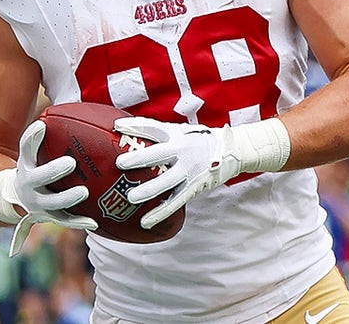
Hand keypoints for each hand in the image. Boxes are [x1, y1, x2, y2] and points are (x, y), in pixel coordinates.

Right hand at [0, 120, 97, 255]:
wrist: (18, 197)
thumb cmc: (36, 166)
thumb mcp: (36, 151)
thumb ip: (49, 132)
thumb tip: (76, 105)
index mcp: (26, 163)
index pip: (25, 148)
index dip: (32, 138)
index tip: (42, 125)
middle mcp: (28, 184)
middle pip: (37, 178)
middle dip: (52, 171)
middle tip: (70, 162)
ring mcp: (38, 203)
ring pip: (51, 203)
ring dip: (66, 198)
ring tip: (83, 192)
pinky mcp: (49, 217)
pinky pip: (65, 221)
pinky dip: (79, 223)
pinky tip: (94, 222)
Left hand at [114, 116, 290, 229]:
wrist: (231, 150)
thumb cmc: (199, 139)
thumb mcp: (180, 130)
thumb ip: (158, 132)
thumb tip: (127, 129)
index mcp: (176, 135)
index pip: (153, 128)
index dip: (135, 126)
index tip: (116, 126)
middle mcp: (182, 151)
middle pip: (158, 155)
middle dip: (139, 159)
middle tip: (120, 164)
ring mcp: (188, 170)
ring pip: (166, 182)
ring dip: (148, 190)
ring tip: (130, 197)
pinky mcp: (193, 187)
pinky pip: (174, 202)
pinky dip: (159, 213)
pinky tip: (144, 221)